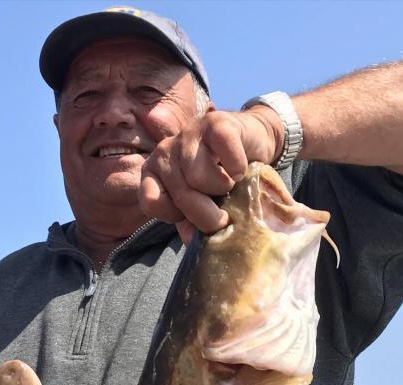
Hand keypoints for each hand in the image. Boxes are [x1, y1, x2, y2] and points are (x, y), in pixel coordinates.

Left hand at [140, 107, 282, 241]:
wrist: (251, 143)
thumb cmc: (220, 179)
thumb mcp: (201, 205)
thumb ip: (190, 224)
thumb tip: (192, 242)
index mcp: (152, 173)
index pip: (151, 202)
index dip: (177, 216)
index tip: (193, 214)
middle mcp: (163, 151)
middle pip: (182, 195)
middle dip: (209, 214)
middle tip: (224, 211)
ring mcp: (187, 134)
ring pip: (199, 177)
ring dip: (223, 188)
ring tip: (229, 184)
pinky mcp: (214, 123)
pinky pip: (224, 154)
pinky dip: (238, 169)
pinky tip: (239, 169)